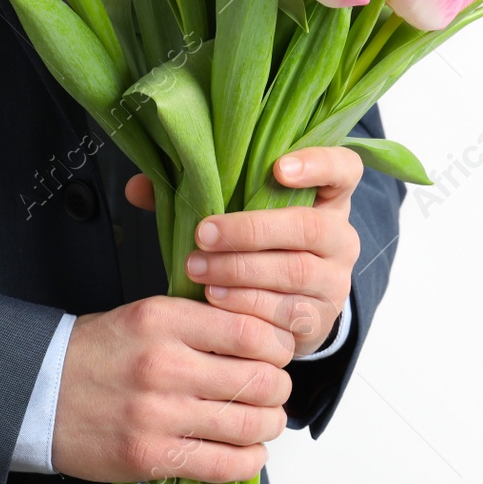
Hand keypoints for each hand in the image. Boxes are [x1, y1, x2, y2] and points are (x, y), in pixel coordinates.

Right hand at [51, 295, 294, 483]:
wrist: (37, 393)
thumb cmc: (99, 353)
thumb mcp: (149, 315)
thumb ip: (203, 323)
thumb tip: (266, 339)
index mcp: (166, 320)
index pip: (252, 332)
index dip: (279, 347)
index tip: (278, 354)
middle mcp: (164, 365)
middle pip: (260, 380)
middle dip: (278, 389)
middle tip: (272, 391)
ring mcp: (157, 414)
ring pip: (249, 425)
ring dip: (268, 426)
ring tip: (263, 422)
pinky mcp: (150, 456)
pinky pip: (223, 465)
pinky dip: (249, 462)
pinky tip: (249, 452)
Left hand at [125, 147, 362, 356]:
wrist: (286, 308)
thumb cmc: (257, 249)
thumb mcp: (237, 215)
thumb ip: (194, 194)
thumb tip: (139, 187)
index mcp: (328, 200)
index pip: (343, 169)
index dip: (318, 164)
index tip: (278, 167)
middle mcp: (340, 238)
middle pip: (310, 227)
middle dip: (252, 230)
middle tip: (204, 234)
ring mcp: (335, 281)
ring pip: (296, 272)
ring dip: (241, 271)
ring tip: (198, 270)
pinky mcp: (322, 319)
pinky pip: (287, 313)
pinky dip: (247, 306)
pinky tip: (215, 299)